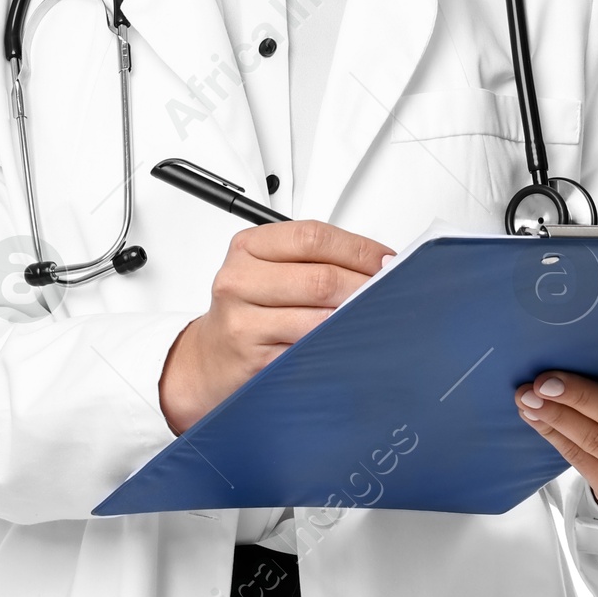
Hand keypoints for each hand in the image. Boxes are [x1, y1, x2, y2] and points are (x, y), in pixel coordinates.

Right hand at [159, 220, 392, 433]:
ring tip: (372, 317)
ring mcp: (243, 321)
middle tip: (388, 292)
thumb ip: (313, 259)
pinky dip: (336, 346)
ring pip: (319, 317)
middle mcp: (240, 279)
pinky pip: (308, 351)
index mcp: (248, 247)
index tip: (386, 260)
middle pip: (320, 278)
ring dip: (354, 318)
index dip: (358, 249)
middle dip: (364, 286)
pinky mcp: (254, 358)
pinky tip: (347, 342)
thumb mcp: (268, 269)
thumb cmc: (248, 308)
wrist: (209, 358)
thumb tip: (378, 263)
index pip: (312, 237)